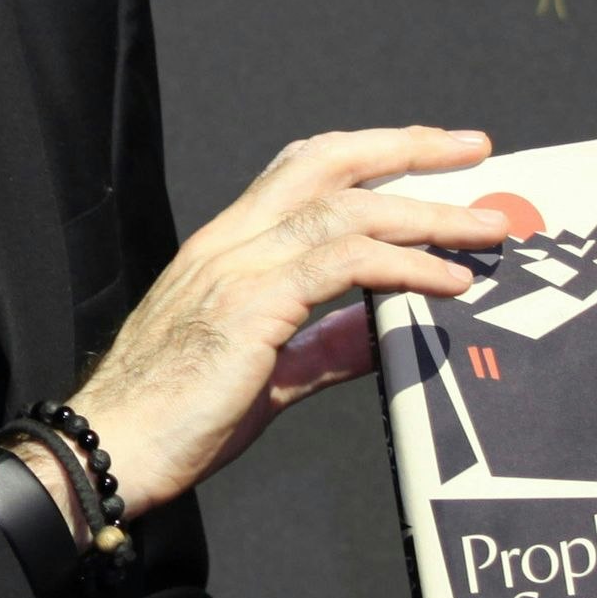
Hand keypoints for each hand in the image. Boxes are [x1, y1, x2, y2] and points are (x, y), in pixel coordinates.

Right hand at [65, 125, 502, 507]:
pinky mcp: (249, 306)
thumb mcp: (267, 375)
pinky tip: (446, 280)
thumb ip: (323, 346)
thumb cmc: (173, 420)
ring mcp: (236, 268)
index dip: (372, 153)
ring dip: (427, 213)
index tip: (433, 155)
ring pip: (345, 208)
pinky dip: (406, 266)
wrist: (111, 450)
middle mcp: (229, 241)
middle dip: (407, 148)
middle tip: (476, 150)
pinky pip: (343, 264)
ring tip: (484, 230)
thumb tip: (381, 329)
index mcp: (226, 247)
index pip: (302, 169)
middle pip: (327, 160)